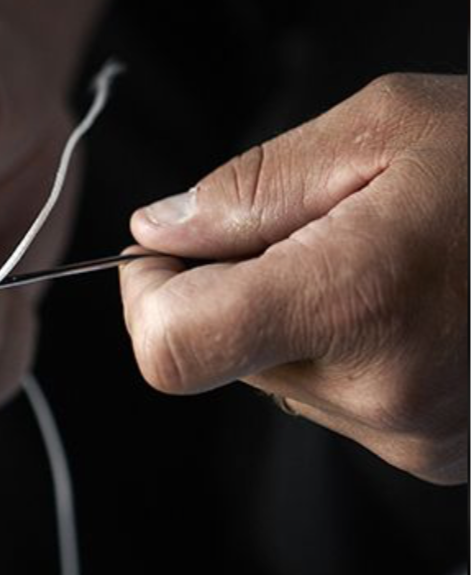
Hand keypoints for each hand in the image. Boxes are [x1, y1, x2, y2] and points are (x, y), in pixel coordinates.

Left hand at [121, 74, 467, 484]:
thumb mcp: (379, 126)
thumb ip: (247, 187)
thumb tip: (156, 231)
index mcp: (359, 302)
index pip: (173, 349)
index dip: (146, 293)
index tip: (171, 244)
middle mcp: (379, 395)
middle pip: (212, 354)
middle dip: (223, 284)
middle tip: (300, 226)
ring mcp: (408, 435)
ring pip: (264, 371)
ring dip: (280, 307)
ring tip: (363, 253)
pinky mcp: (428, 448)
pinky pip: (321, 391)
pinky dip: (325, 338)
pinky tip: (388, 294)